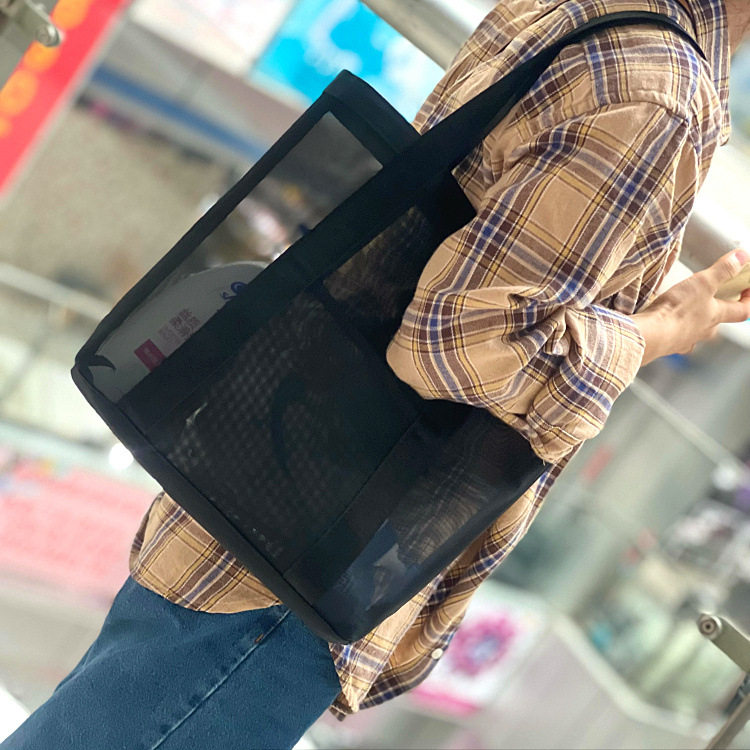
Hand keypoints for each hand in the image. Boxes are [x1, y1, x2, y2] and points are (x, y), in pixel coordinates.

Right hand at [632, 249, 749, 364]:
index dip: (749, 300)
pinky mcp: (668, 345)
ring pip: (697, 330)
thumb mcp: (702, 283)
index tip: (748, 290)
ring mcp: (686, 339)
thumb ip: (723, 270)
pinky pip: (676, 337)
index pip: (743, 311)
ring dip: (696, 321)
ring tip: (687, 310)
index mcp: (716, 316)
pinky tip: (667, 323)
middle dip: (718, 311)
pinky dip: (675, 330)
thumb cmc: (677, 310)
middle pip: (718, 321)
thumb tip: (742, 257)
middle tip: (713, 299)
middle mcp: (704, 330)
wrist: (650, 335)